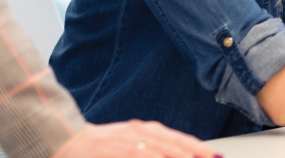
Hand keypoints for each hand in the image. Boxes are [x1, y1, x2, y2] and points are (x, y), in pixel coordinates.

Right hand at [50, 121, 217, 157]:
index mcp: (145, 129)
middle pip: (177, 146)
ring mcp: (130, 142)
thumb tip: (173, 152)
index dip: (199, 149)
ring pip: (164, 152)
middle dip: (198, 155)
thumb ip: (152, 148)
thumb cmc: (100, 146)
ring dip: (183, 157)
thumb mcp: (129, 142)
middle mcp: (141, 132)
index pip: (179, 140)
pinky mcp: (119, 150)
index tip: (216, 156)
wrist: (67, 141)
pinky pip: (142, 156)